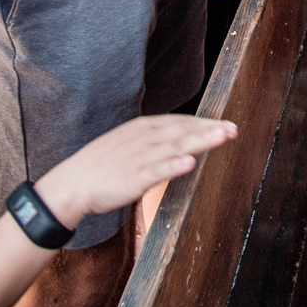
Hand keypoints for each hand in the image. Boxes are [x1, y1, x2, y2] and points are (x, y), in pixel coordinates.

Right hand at [35, 115, 236, 226]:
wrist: (72, 183)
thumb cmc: (101, 165)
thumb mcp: (128, 143)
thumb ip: (153, 140)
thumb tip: (178, 140)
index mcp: (142, 128)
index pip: (179, 122)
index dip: (203, 123)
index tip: (225, 124)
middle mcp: (143, 138)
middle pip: (181, 131)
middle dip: (209, 129)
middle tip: (233, 129)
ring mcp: (138, 157)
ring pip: (174, 147)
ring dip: (199, 141)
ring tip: (221, 137)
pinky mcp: (132, 178)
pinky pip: (156, 170)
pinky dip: (173, 165)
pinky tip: (190, 161)